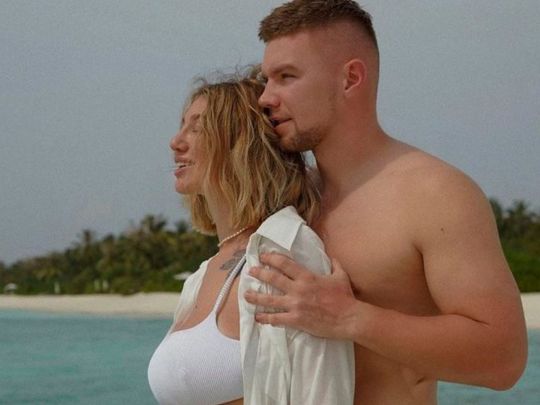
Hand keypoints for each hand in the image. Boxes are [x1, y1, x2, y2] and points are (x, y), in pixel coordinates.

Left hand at [244, 253, 358, 339]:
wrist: (349, 318)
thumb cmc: (345, 297)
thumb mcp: (340, 276)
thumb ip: (334, 264)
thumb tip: (331, 256)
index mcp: (307, 277)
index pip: (284, 264)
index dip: (271, 258)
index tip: (263, 256)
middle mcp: (298, 289)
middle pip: (273, 279)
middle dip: (259, 273)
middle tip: (251, 271)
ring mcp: (295, 305)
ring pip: (270, 300)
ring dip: (256, 297)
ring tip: (245, 295)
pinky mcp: (296, 320)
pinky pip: (276, 319)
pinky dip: (265, 318)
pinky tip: (257, 318)